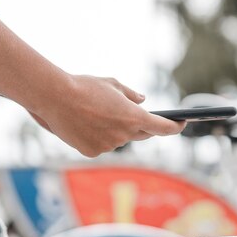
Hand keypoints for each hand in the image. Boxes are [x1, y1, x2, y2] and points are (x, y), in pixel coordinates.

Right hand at [29, 75, 185, 156]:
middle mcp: (124, 135)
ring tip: (97, 114)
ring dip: (115, 130)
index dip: (175, 127)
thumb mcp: (112, 84)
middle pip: (141, 135)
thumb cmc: (84, 86)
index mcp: (133, 116)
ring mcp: (108, 146)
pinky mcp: (92, 152)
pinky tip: (85, 125)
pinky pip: (101, 145)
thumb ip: (130, 94)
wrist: (54, 97)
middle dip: (141, 125)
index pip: (162, 128)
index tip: (182, 124)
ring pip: (118, 140)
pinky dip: (98, 137)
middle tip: (133, 115)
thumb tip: (142, 101)